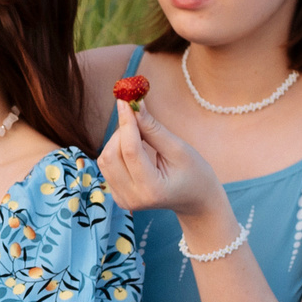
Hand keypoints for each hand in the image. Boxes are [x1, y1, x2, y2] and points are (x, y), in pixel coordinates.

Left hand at [100, 98, 227, 219]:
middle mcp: (133, 198)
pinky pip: (107, 167)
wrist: (196, 200)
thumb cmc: (195, 173)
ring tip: (140, 136)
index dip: (126, 123)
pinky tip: (134, 149)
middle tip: (137, 119)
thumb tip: (134, 105)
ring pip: (105, 160)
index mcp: (152, 189)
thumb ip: (153, 129)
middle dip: (122, 132)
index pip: (130, 151)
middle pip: (112, 155)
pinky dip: (117, 151)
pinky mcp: (118, 197)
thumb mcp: (179, 149)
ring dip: (118, 141)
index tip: (125, 100)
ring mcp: (123, 200)